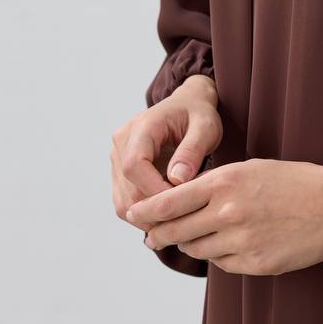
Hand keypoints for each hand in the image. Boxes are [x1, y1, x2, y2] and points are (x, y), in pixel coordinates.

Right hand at [111, 74, 221, 222]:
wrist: (187, 107)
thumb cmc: (198, 115)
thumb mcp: (205, 127)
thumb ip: (192, 151)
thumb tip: (177, 179)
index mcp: (140, 128)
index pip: (133, 166)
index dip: (155, 189)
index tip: (183, 199)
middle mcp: (121, 143)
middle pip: (127, 190)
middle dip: (157, 209)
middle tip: (188, 212)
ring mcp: (117, 159)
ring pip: (123, 203)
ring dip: (151, 216)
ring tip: (181, 214)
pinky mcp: (120, 174)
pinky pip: (126, 204)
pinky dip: (147, 215)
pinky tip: (171, 212)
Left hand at [124, 157, 322, 276]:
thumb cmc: (295, 182)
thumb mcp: (250, 169)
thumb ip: (213, 184)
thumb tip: (176, 200)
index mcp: (224, 182)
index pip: (166, 203)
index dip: (143, 212)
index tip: (133, 215)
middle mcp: (228, 213)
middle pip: (174, 232)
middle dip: (157, 235)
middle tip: (150, 236)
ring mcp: (242, 241)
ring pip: (196, 250)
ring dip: (190, 245)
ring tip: (193, 238)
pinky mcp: (256, 263)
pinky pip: (223, 264)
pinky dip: (219, 255)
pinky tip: (230, 245)